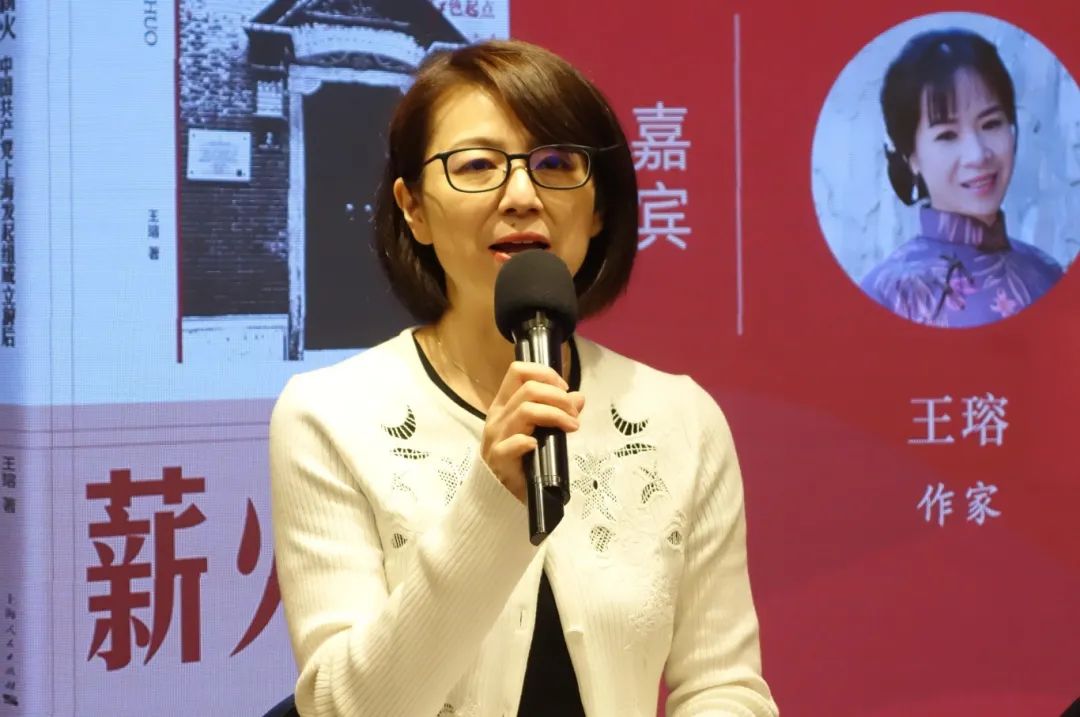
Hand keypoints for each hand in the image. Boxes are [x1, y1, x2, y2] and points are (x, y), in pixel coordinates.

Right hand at [481, 361, 584, 501]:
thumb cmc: (519, 458)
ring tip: (572, 427)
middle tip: (574, 414)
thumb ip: (557, 411)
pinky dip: (530, 441)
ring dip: (556, 415)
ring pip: (526, 410)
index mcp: (504, 404)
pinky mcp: (499, 457)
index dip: (545, 374)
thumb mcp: (539, 431)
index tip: (564, 389)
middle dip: (559, 397)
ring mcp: (496, 436)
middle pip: (529, 389)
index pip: (518, 371)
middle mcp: (498, 415)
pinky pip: (515, 443)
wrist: (499, 494)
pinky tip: (540, 446)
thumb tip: (579, 397)